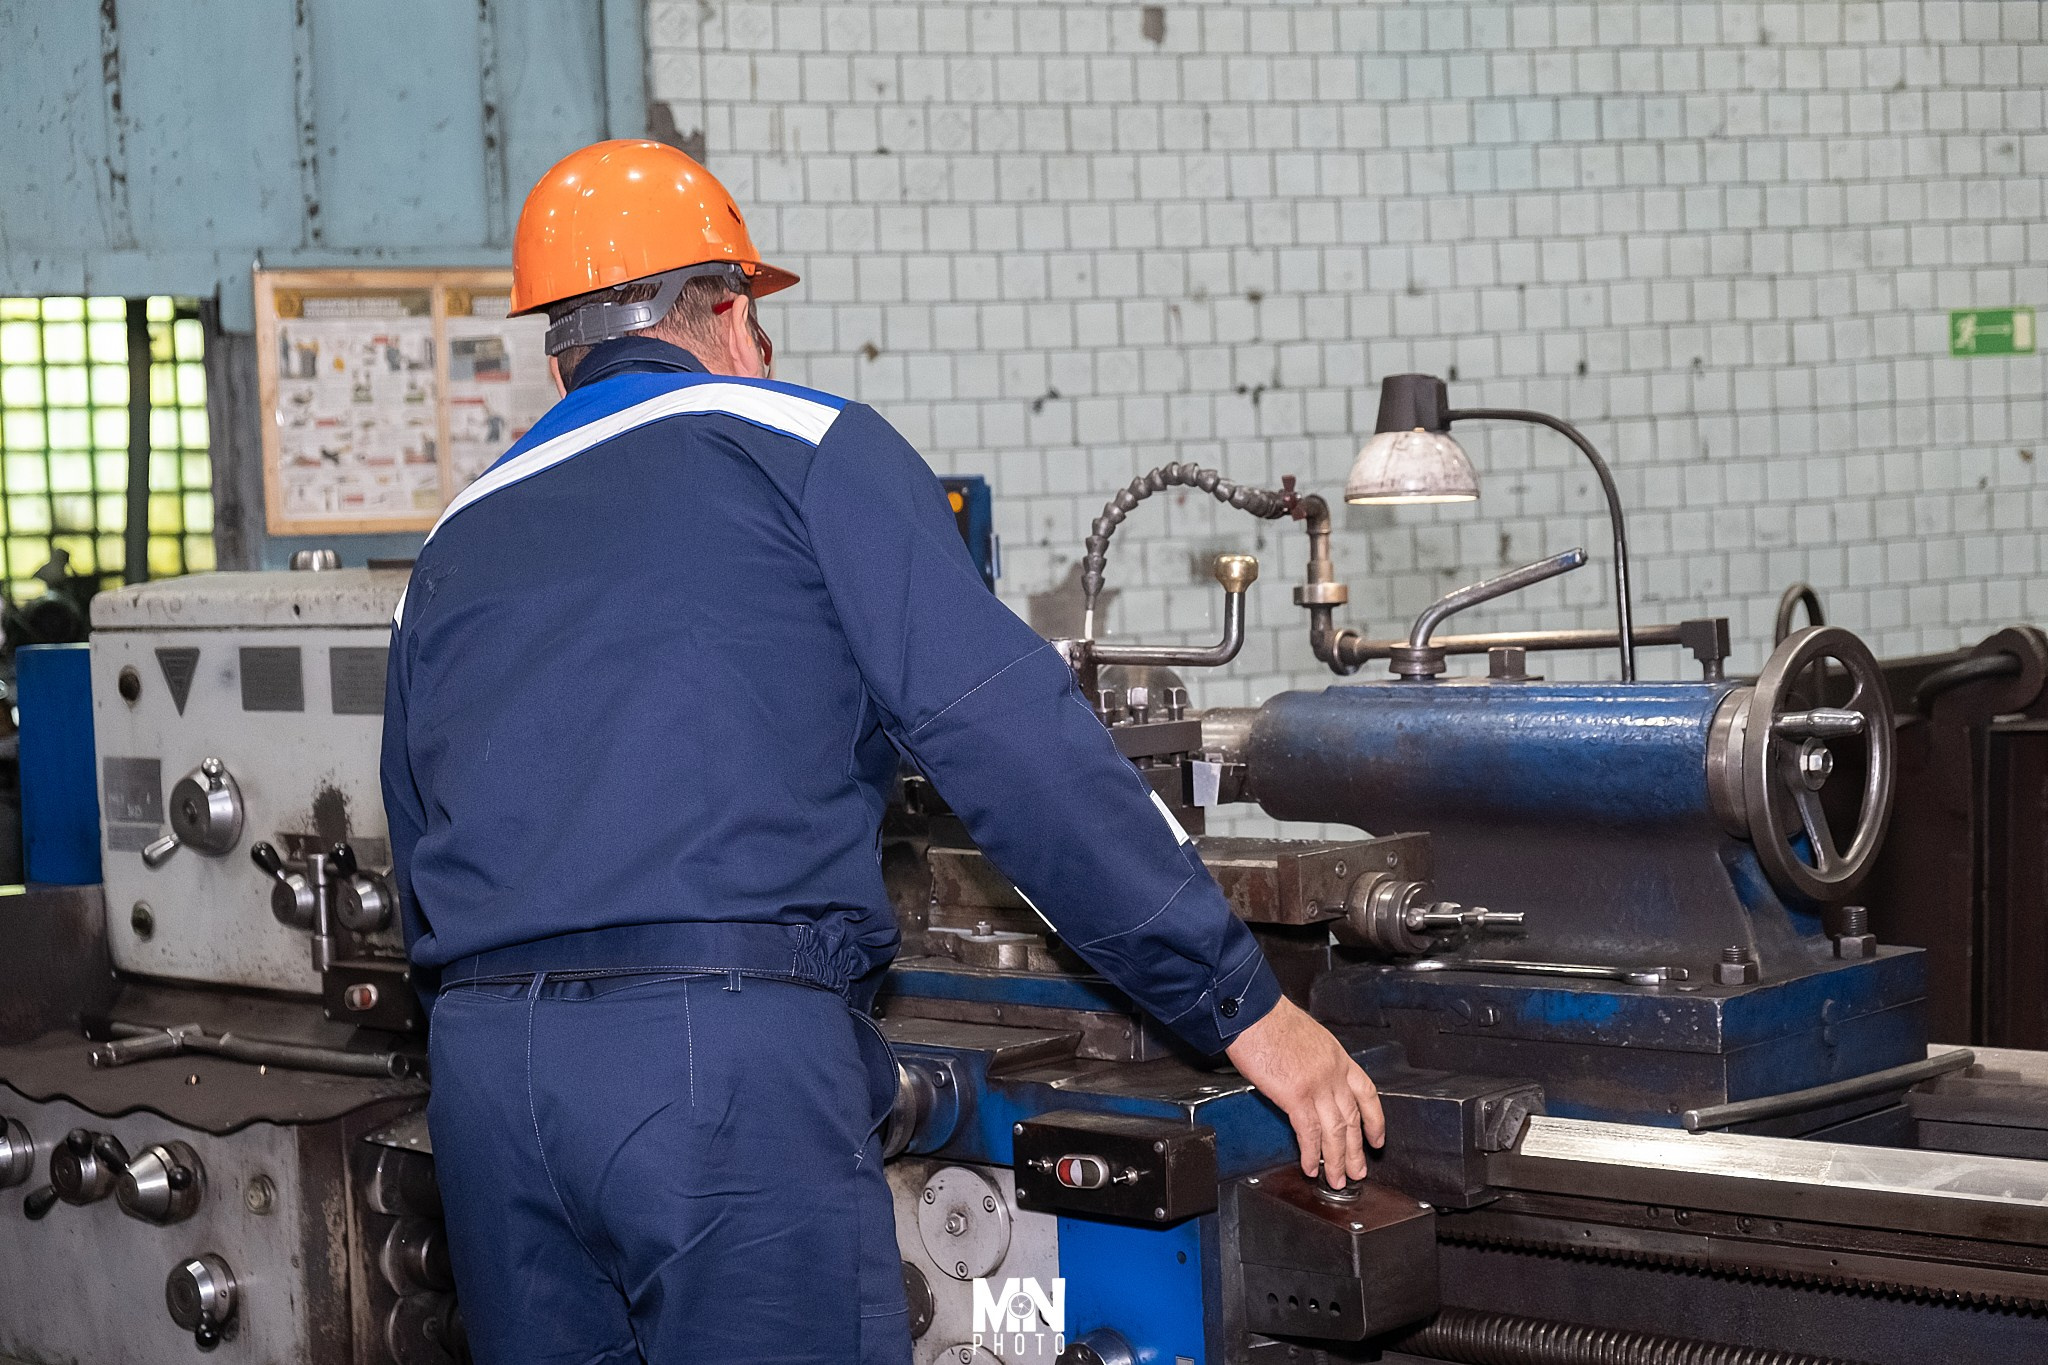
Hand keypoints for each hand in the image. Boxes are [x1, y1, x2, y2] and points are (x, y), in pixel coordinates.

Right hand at [1224, 995, 1385, 1187]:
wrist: (1251, 1012)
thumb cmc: (1270, 1019)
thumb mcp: (1307, 1036)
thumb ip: (1316, 1061)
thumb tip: (1310, 1077)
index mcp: (1337, 1057)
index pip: (1367, 1093)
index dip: (1375, 1119)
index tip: (1377, 1137)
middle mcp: (1333, 1073)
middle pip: (1352, 1119)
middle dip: (1356, 1150)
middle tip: (1358, 1171)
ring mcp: (1317, 1085)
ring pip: (1335, 1132)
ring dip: (1337, 1160)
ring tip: (1337, 1180)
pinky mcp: (1296, 1096)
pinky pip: (1309, 1133)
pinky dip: (1311, 1154)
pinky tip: (1311, 1167)